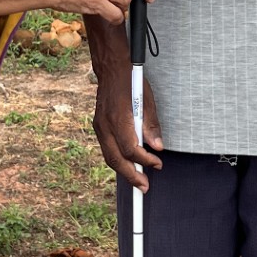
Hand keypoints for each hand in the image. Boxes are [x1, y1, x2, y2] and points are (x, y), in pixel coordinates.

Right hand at [92, 66, 163, 187]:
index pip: (130, 149)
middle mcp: (105, 125)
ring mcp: (99, 126)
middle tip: (144, 187)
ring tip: (137, 181)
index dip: (145, 160)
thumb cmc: (131, 81)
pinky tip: (128, 164)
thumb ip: (151, 125)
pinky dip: (117, 159)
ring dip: (123, 171)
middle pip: (116, 159)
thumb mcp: (147, 100)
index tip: (158, 163)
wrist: (111, 69)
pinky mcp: (99, 126)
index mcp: (118, 118)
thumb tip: (158, 147)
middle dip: (131, 175)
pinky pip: (107, 148)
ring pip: (109, 156)